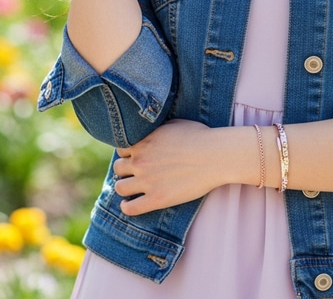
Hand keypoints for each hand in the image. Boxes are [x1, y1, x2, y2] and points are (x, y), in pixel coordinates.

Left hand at [113, 120, 230, 214]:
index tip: (136, 158)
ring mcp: (147, 181)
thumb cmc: (200, 137)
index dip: (128, 154)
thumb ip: (156, 130)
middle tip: (135, 173)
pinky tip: (131, 204)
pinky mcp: (156, 199)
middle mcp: (140, 161)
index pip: (121, 149)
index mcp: (144, 142)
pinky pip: (130, 208)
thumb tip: (149, 132)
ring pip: (120, 187)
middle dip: (125, 170)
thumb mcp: (174, 124)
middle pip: (118, 168)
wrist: (214, 156)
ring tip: (132, 189)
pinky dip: (127, 207)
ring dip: (124, 188)